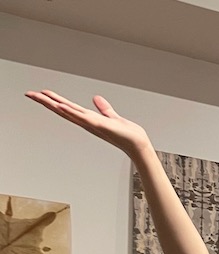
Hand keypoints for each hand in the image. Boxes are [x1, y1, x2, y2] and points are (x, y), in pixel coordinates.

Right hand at [26, 90, 150, 155]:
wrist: (138, 144)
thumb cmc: (128, 135)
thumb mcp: (112, 117)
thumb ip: (104, 109)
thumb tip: (97, 99)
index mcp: (88, 119)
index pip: (67, 107)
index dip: (53, 100)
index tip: (39, 93)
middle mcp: (87, 122)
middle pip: (62, 109)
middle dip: (45, 101)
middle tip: (29, 93)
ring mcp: (92, 124)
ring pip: (68, 112)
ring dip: (54, 104)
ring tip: (40, 96)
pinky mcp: (100, 126)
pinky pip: (83, 118)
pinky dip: (72, 112)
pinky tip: (61, 106)